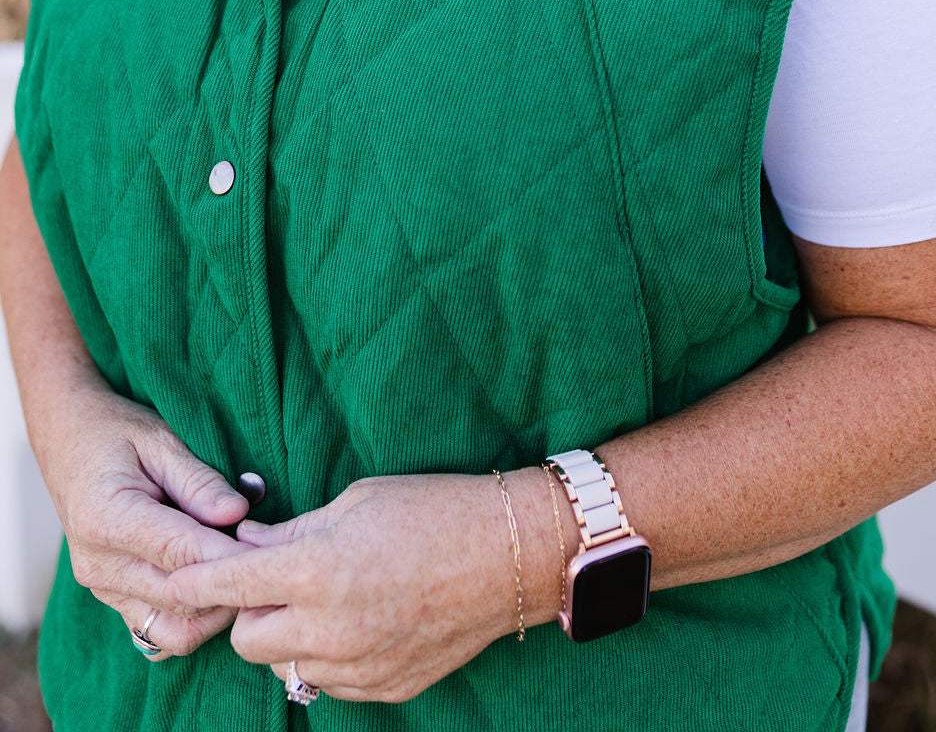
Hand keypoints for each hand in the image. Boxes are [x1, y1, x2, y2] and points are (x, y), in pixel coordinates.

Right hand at [47, 384, 252, 658]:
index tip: (269, 549)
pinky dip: (194, 617)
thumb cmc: (117, 433)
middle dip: (229, 585)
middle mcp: (99, 565)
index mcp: (107, 519)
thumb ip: (198, 481)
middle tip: (268, 560)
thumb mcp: (160, 439)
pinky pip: (158, 631)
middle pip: (180, 598)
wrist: (69, 441)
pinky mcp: (112, 598)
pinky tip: (216, 582)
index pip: (181, 553)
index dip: (230, 555)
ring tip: (244, 570)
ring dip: (214, 609)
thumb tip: (237, 514)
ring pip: (172, 629)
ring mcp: (102, 588)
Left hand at [164, 473, 517, 702]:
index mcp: (318, 571)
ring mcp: (359, 665)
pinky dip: (327, 656)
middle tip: (274, 580)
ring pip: (286, 667)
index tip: (172, 577)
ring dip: (289, 637)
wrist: (508, 553)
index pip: (230, 585)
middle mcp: (331, 628)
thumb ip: (293, 531)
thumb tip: (246, 544)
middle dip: (249, 611)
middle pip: (248, 640)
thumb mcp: (357, 500)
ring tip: (323, 599)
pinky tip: (357, 621)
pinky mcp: (385, 687)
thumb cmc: (434, 508)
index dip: (194, 580)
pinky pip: (330, 683)